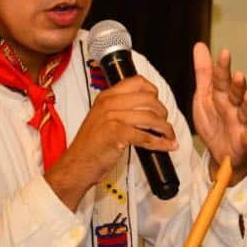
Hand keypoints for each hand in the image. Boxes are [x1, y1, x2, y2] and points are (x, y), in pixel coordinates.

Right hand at [45, 76, 176, 209]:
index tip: (158, 103)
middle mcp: (109, 103)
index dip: (154, 92)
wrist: (77, 164)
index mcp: (106, 96)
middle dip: (163, 113)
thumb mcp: (102, 118)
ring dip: (165, 129)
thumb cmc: (91, 145)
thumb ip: (121, 109)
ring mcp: (112, 117)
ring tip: (169, 136)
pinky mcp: (116, 134)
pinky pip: (146, 136)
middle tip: (165, 125)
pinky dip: (160, 143)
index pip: (138, 82)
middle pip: (149, 100)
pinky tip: (165, 146)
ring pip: (150, 117)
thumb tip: (149, 110)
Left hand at [191, 43, 246, 183]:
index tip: (224, 53)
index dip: (223, 67)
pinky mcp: (243, 141)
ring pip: (246, 112)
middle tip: (238, 75)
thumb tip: (200, 45)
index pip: (222, 79)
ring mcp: (240, 124)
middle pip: (236, 94)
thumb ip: (204, 73)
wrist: (222, 152)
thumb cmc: (214, 121)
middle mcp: (233, 107)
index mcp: (222, 96)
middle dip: (238, 85)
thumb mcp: (204, 96)